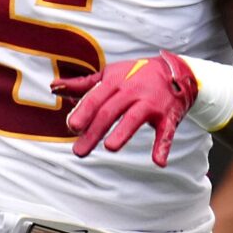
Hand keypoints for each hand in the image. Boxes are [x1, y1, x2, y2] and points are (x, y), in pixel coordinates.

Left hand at [55, 52, 196, 165]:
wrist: (177, 71)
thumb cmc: (137, 75)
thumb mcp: (110, 75)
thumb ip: (83, 85)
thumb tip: (54, 87)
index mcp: (116, 81)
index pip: (96, 98)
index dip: (83, 112)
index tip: (72, 126)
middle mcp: (132, 91)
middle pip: (110, 111)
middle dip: (94, 131)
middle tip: (79, 151)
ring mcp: (151, 103)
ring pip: (134, 118)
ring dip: (123, 133)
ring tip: (110, 147)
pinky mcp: (168, 115)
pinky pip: (166, 132)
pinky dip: (162, 147)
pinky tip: (158, 161)